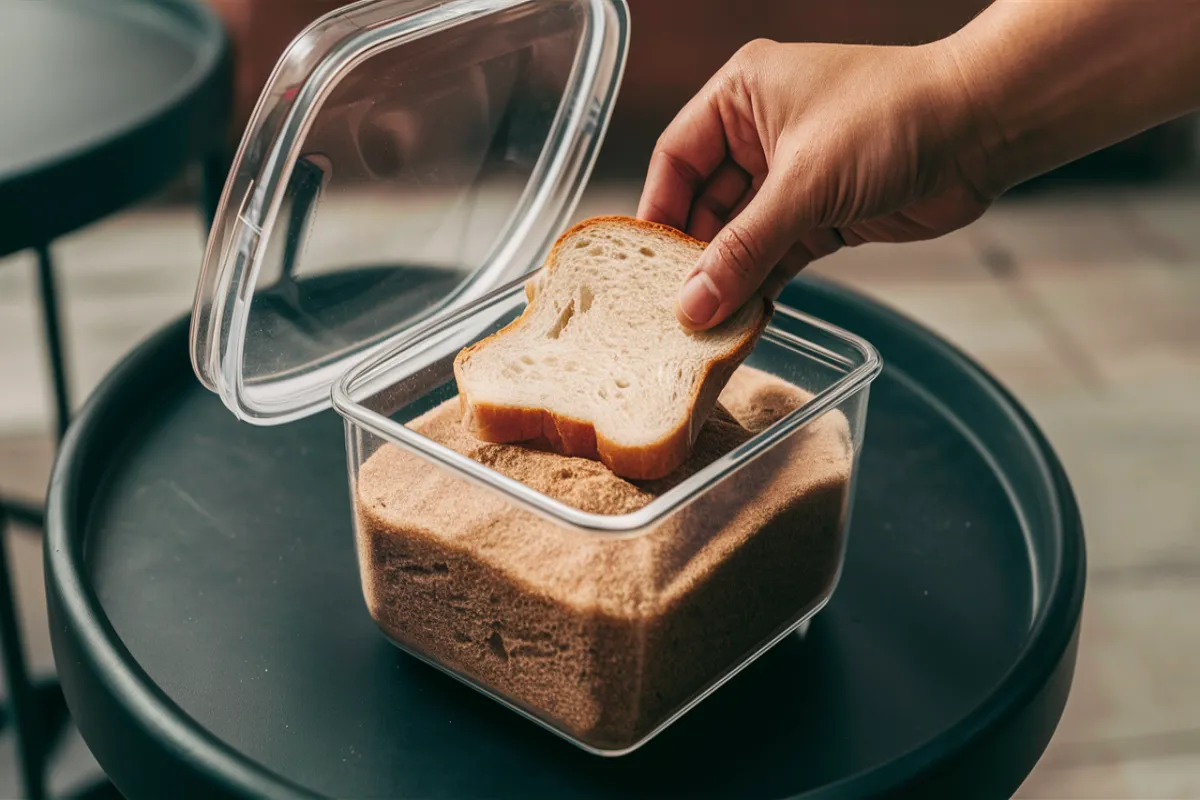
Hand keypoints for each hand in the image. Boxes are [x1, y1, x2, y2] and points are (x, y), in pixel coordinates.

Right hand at [637, 39, 991, 328]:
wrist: (984, 127)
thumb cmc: (894, 117)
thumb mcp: (805, 183)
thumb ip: (744, 248)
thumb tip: (693, 305)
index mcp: (742, 96)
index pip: (676, 159)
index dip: (657, 211)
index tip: (642, 266)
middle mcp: (760, 133)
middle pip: (705, 204)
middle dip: (693, 255)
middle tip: (674, 309)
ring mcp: (793, 176)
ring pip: (741, 235)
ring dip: (729, 276)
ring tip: (705, 323)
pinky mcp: (824, 212)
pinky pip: (776, 254)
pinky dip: (763, 283)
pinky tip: (745, 316)